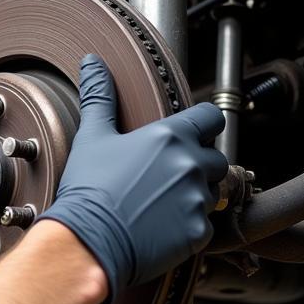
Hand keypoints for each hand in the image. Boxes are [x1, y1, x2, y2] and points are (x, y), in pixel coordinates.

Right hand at [40, 54, 227, 301]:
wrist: (88, 240)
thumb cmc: (89, 189)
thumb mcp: (92, 137)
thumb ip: (99, 97)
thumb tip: (93, 63)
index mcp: (169, 137)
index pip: (210, 117)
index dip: (202, 125)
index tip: (192, 133)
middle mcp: (191, 165)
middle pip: (215, 159)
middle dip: (198, 166)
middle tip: (165, 177)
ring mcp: (198, 200)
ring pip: (212, 193)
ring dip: (194, 196)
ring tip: (160, 205)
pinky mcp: (199, 233)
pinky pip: (204, 227)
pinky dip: (187, 228)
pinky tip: (160, 228)